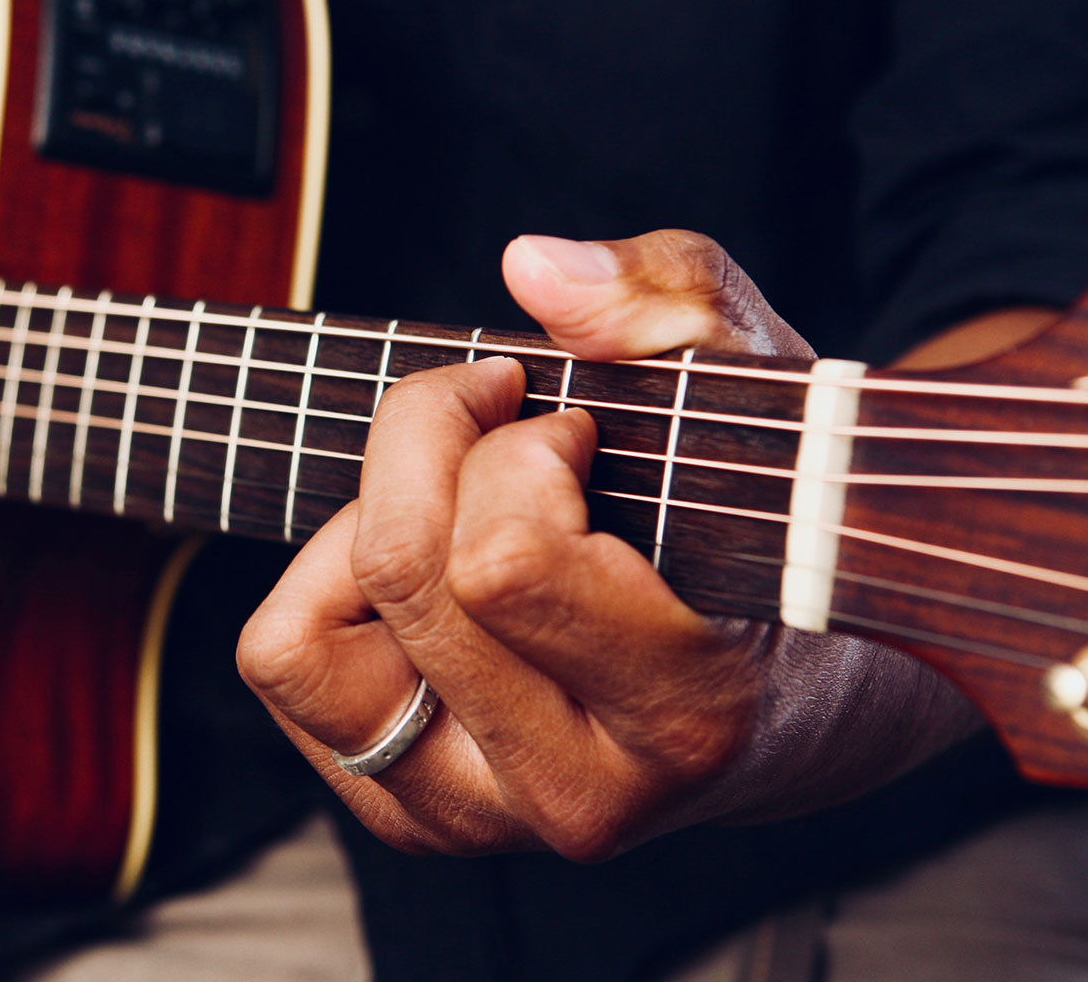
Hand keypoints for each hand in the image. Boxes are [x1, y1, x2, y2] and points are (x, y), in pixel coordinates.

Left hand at [238, 230, 980, 858]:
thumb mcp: (761, 386)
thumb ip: (671, 305)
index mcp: (686, 714)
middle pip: (401, 574)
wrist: (801, 705)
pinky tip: (425, 570)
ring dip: (361, 530)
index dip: (514, 448)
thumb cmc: (774, 531)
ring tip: (455, 505)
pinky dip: (326, 587)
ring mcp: (479, 820)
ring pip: (301, 643)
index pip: (502, 562)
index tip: (568, 424)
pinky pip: (285, 667)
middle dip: (430, 446)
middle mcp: (574, 795)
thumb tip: (531, 266)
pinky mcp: (409, 816)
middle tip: (501, 423)